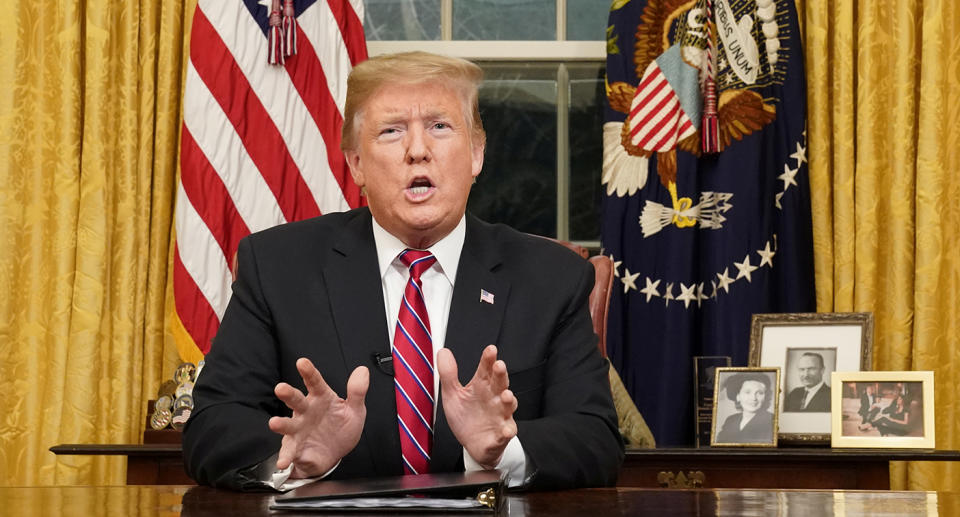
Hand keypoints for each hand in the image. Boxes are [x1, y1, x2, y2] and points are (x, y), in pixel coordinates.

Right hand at [268, 358, 368, 477]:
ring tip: (274, 423)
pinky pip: (289, 452)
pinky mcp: (295, 447)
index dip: (309, 372)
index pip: (315, 382)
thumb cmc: (341, 427)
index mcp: (321, 398)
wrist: (334, 454)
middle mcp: (306, 411)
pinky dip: (285, 457)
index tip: (302, 362)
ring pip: (287, 424)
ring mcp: (299, 429)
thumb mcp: (355, 410)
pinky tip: (282, 461)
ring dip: (280, 423)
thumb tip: (362, 371)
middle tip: (281, 388)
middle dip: (288, 394)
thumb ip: (357, 391)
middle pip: (295, 400)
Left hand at [437, 345, 517, 468]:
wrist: (472, 444)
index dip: (488, 359)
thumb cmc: (466, 416)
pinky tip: (506, 430)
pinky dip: (507, 432)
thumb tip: (443, 352)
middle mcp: (494, 398)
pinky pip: (506, 433)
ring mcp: (500, 416)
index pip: (486, 369)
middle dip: (501, 375)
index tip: (490, 349)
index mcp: (482, 387)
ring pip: (507, 406)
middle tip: (499, 365)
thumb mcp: (453, 395)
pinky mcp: (501, 435)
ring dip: (508, 400)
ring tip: (506, 395)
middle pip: (500, 383)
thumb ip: (449, 374)